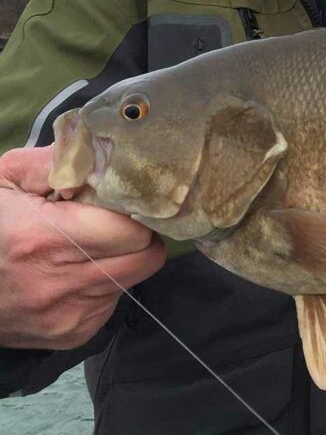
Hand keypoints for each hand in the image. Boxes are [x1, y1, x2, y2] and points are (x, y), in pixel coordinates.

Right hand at [0, 146, 165, 349]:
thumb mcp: (7, 180)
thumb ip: (58, 162)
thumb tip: (106, 156)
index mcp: (44, 239)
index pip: (132, 229)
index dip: (132, 212)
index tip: (120, 203)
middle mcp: (60, 284)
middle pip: (146, 257)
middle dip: (138, 235)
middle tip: (114, 223)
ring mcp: (68, 316)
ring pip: (132, 279)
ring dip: (121, 260)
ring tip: (87, 247)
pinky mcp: (71, 335)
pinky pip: (112, 302)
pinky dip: (104, 285)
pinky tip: (73, 273)